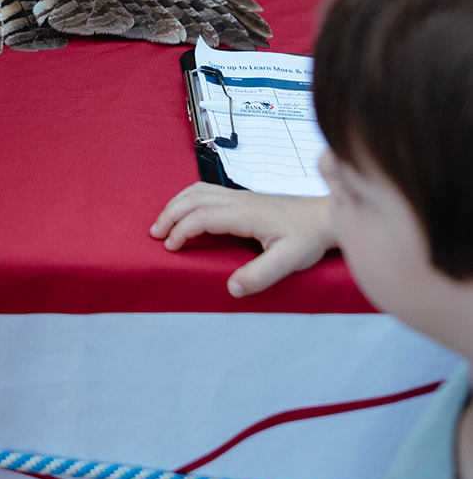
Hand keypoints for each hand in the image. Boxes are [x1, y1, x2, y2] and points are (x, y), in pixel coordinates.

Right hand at [150, 183, 336, 297]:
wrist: (324, 217)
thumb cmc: (307, 238)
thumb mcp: (289, 261)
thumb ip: (260, 275)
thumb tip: (231, 288)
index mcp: (245, 213)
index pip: (202, 216)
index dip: (182, 230)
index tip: (170, 247)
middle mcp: (238, 199)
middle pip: (193, 198)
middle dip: (170, 214)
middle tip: (154, 234)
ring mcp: (239, 195)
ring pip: (198, 190)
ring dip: (176, 204)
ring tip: (162, 222)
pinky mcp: (242, 197)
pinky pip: (206, 190)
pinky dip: (187, 198)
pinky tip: (185, 210)